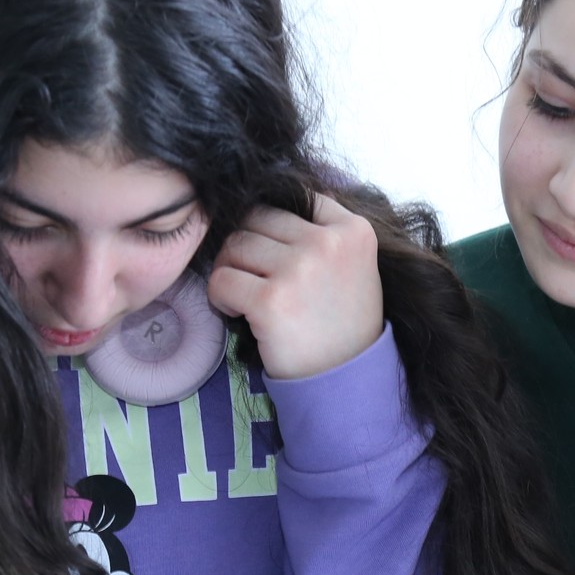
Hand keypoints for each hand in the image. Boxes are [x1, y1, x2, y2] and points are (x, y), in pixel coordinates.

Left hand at [207, 193, 384, 378]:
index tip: (276, 254)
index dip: (275, 224)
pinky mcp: (271, 300)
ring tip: (246, 295)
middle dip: (248, 246)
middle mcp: (329, 243)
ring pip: (235, 245)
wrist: (346, 379)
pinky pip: (221, 279)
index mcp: (354, 230)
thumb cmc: (343, 320)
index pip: (297, 196)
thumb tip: (269, 196)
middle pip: (258, 217)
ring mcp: (300, 270)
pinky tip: (237, 312)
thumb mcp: (354, 263)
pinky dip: (220, 296)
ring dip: (231, 270)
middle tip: (254, 277)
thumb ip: (325, 229)